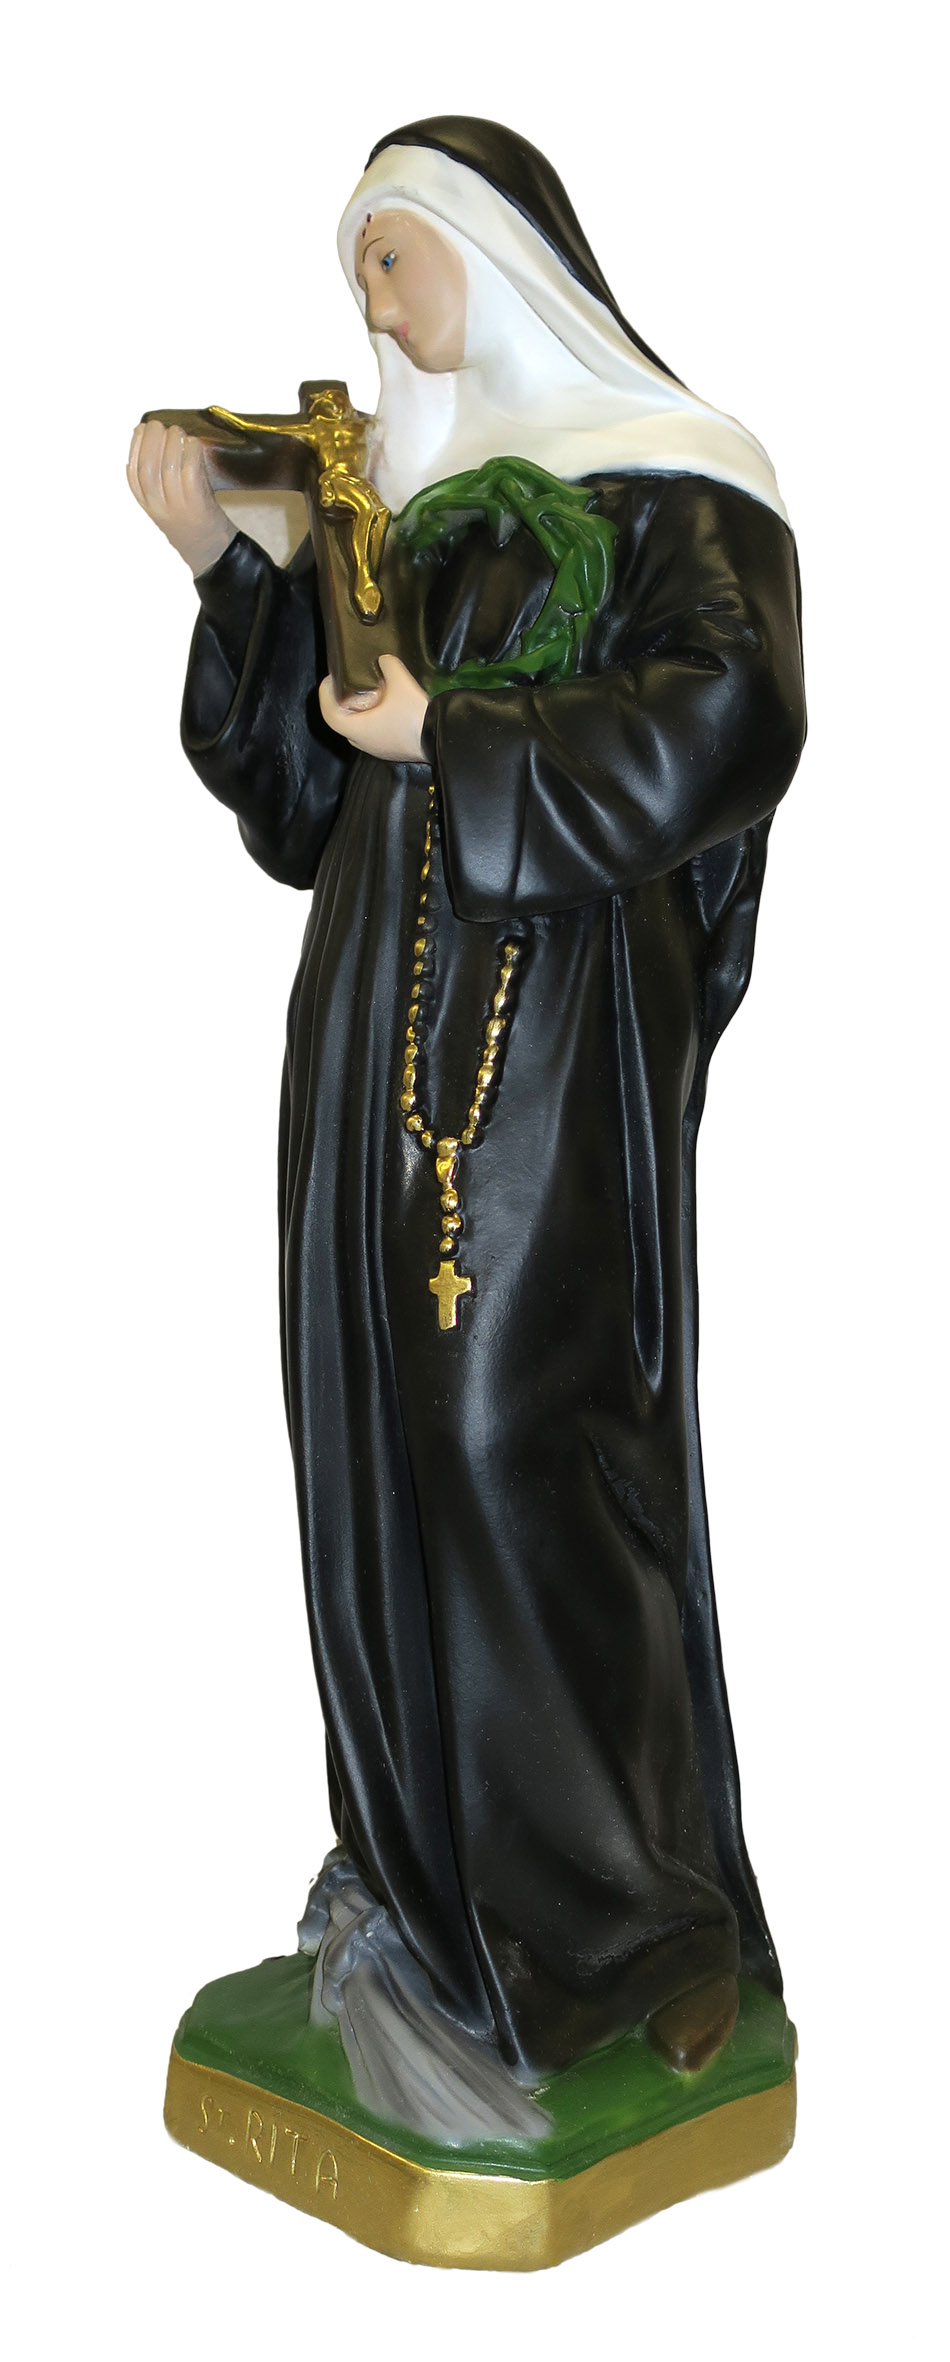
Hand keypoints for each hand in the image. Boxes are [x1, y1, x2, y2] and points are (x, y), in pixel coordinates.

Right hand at [127, 420, 235, 576]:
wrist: (207, 546)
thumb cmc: (186, 513)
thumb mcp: (161, 496)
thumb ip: (153, 471)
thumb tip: (147, 432)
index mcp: (145, 501)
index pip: (132, 471)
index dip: (136, 445)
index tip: (143, 428)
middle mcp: (158, 505)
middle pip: (148, 466)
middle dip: (152, 439)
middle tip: (161, 425)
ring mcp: (177, 505)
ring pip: (169, 466)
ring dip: (173, 441)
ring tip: (178, 432)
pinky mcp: (196, 503)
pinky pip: (190, 471)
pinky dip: (191, 451)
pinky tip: (192, 444)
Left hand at [319, 655, 427, 763]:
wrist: (442, 739)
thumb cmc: (415, 717)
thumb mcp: (400, 681)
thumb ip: (387, 665)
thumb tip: (383, 660)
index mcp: (358, 730)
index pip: (329, 713)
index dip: (325, 695)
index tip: (331, 680)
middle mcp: (364, 743)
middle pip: (344, 722)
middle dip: (344, 702)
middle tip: (351, 685)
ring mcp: (378, 750)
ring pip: (361, 729)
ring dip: (361, 712)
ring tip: (372, 694)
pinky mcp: (392, 751)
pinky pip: (375, 734)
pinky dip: (375, 720)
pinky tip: (388, 708)